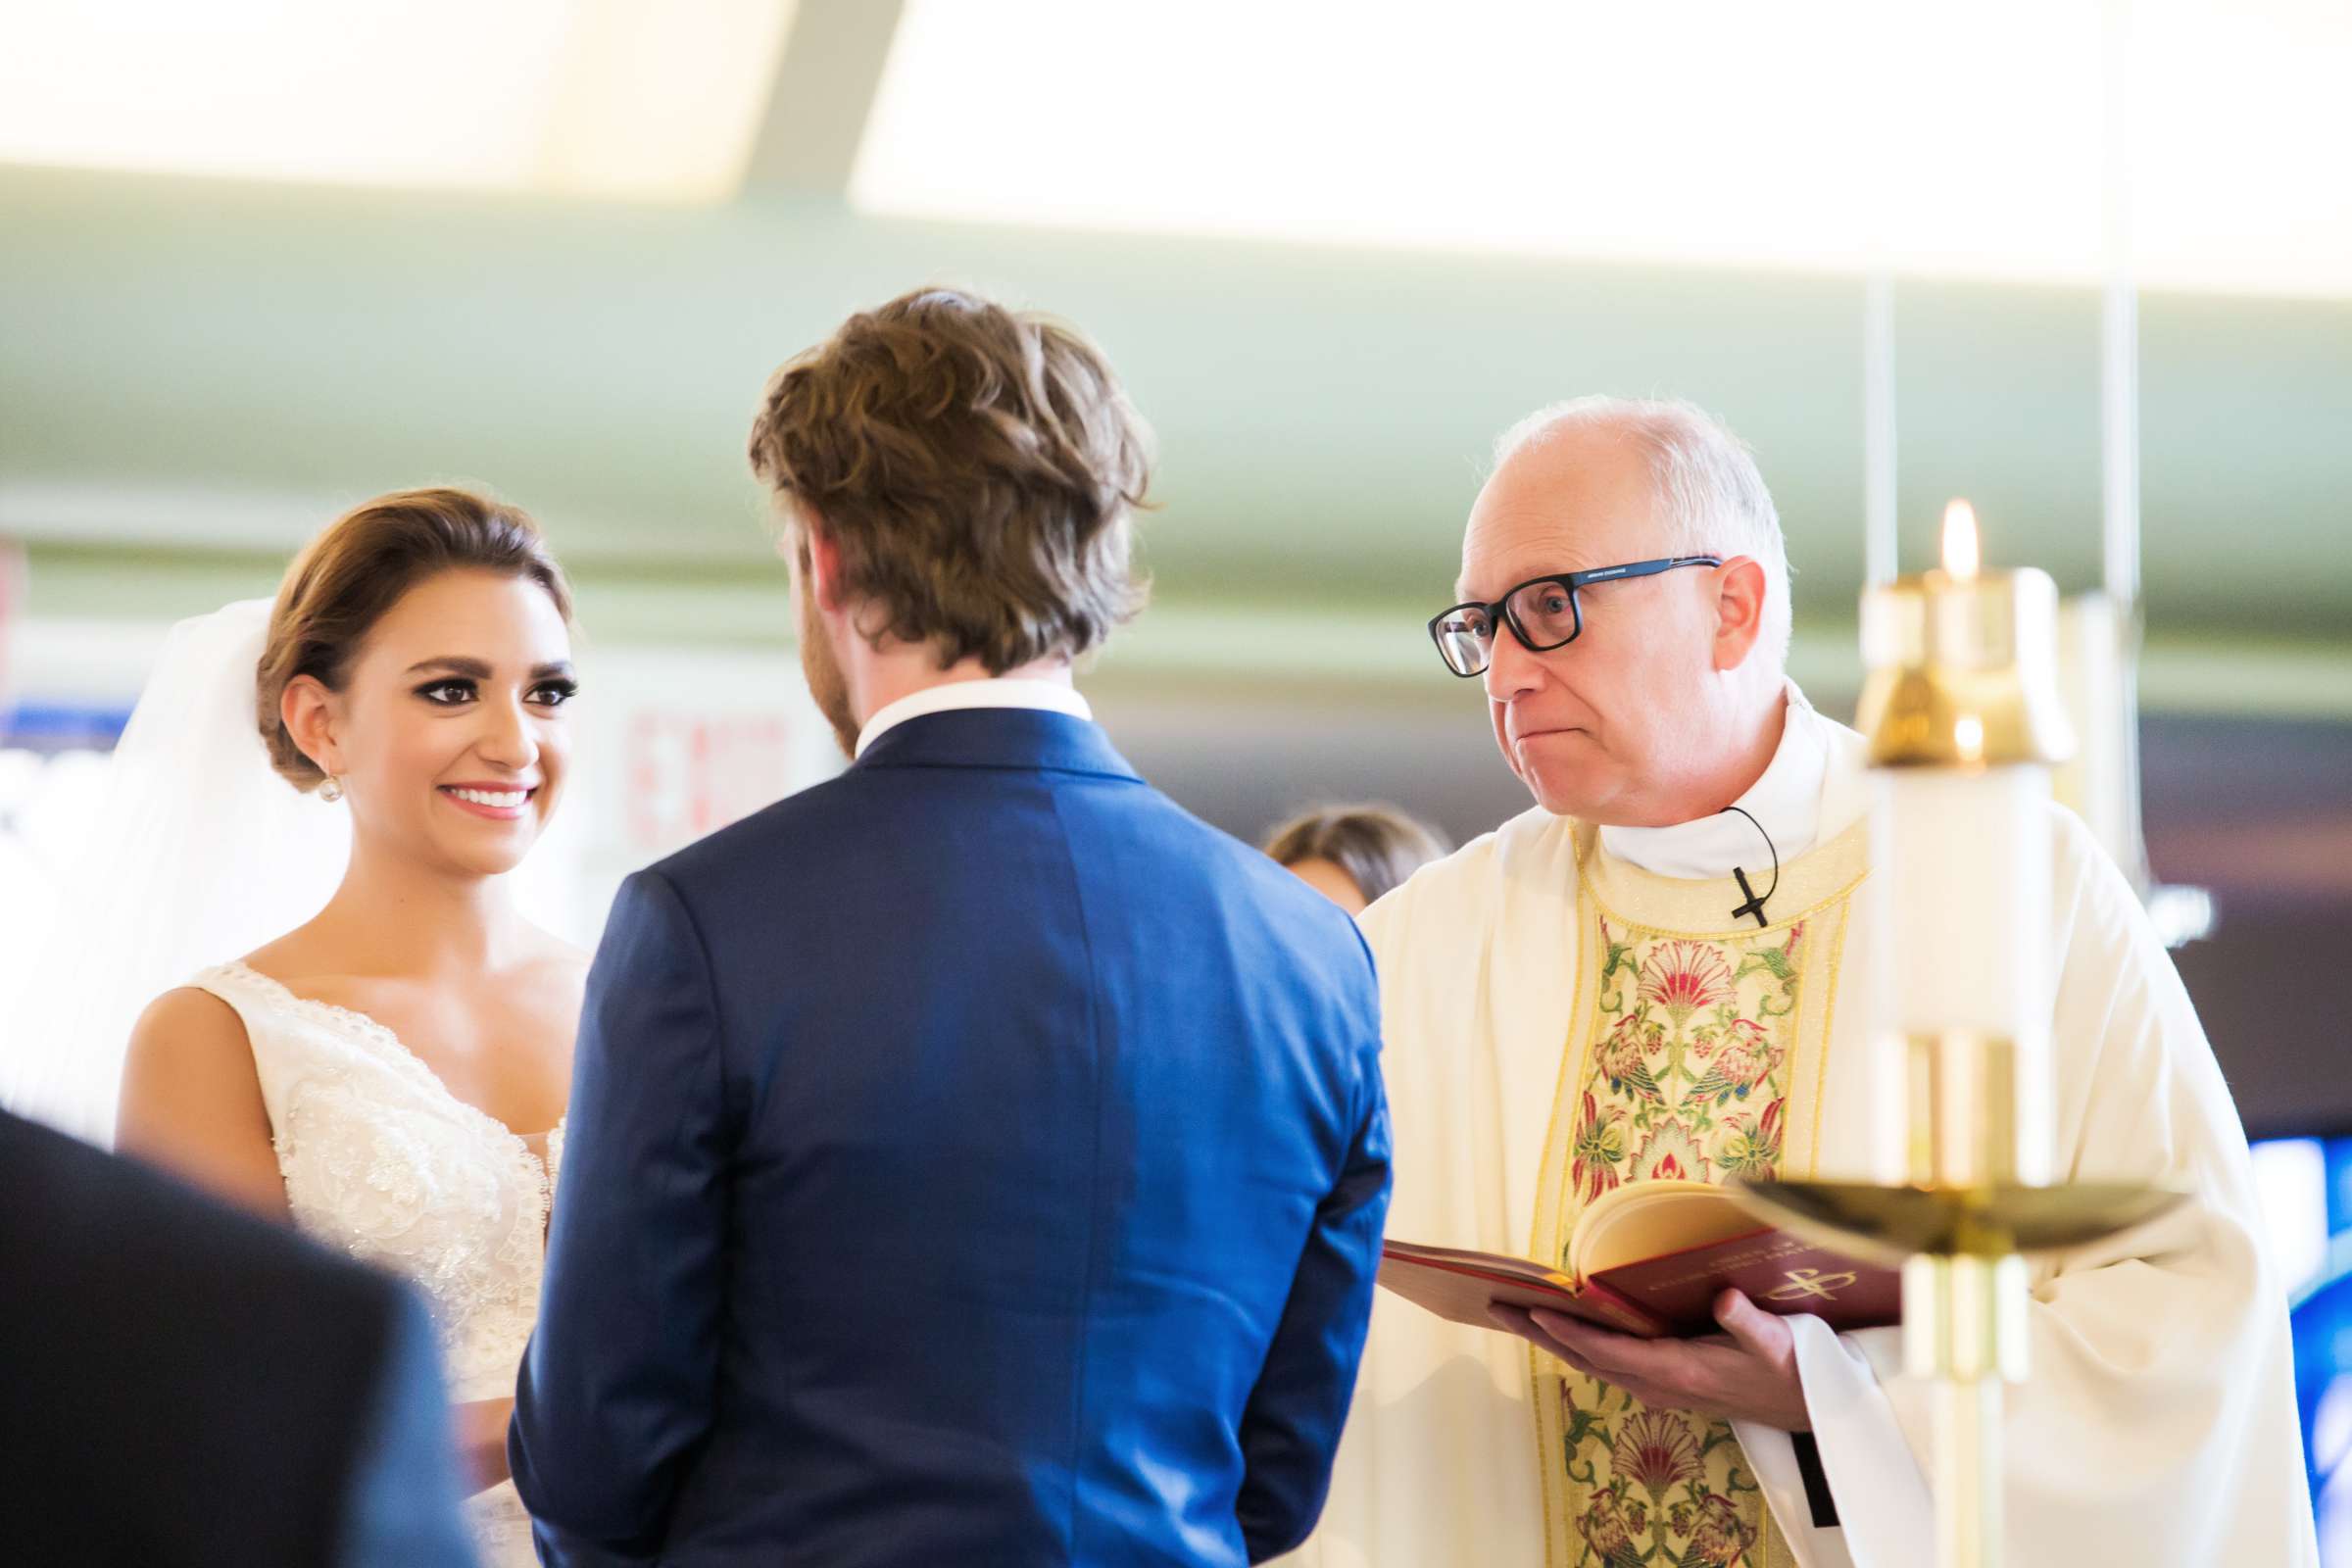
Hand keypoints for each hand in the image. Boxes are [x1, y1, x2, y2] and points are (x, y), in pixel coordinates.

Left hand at [1487, 1289, 1810, 1430]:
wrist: (1809, 1407)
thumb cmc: (1791, 1369)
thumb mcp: (1778, 1343)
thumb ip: (1750, 1323)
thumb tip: (1724, 1299)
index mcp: (1678, 1372)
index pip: (1611, 1351)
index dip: (1571, 1332)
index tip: (1535, 1310)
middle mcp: (1659, 1383)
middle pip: (1587, 1357)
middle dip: (1540, 1333)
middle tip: (1496, 1306)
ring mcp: (1659, 1385)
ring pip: (1593, 1361)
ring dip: (1552, 1338)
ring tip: (1513, 1311)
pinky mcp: (1664, 1380)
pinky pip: (1609, 1361)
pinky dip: (1578, 1342)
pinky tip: (1561, 1326)